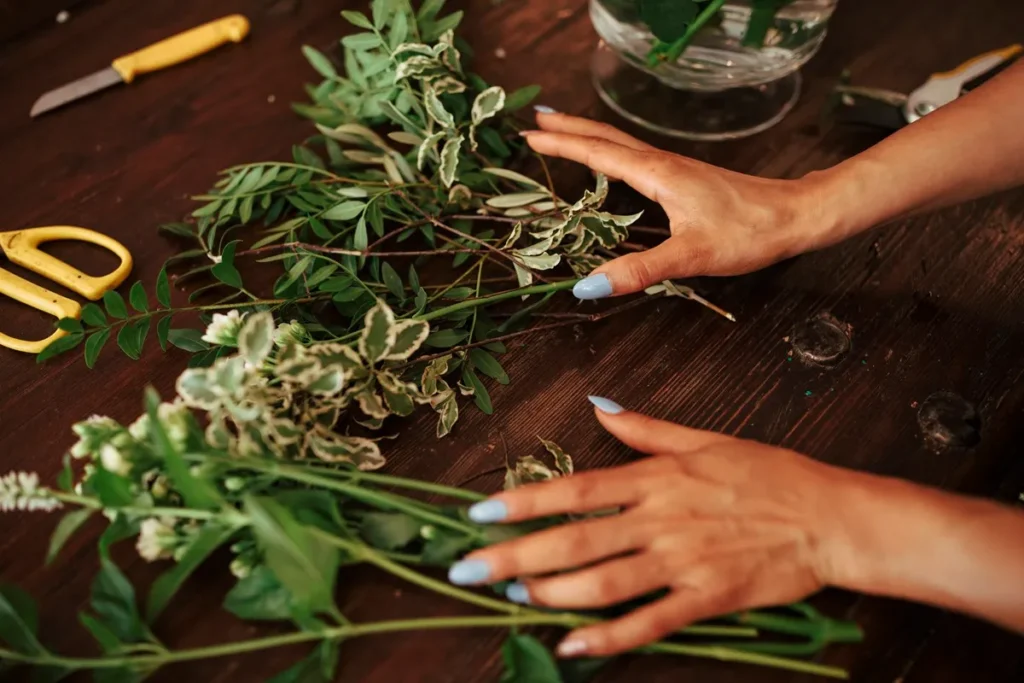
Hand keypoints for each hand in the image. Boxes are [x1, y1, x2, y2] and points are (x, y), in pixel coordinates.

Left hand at [448, 397, 865, 657]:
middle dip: (514, 554)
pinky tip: (571, 646)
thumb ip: (647, 429)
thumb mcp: (706, 439)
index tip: (480, 511)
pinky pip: (648, 622)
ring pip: (602, 582)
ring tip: (511, 594)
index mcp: (657, 478)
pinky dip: (608, 638)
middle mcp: (660, 519)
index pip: (576, 488)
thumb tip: (601, 407)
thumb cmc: (770, 474)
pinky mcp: (705, 598)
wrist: (829, 517)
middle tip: (467, 568)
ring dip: (550, 592)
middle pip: (575, 538)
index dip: (524, 500)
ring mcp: (682, 562)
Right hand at [521, 111, 834, 298]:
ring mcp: (675, 168)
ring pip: (621, 144)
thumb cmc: (749, 232)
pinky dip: (611, 152)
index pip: (597, 153)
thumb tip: (588, 286)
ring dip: (588, 137)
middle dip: (568, 129)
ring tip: (563, 133)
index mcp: (656, 174)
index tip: (529, 136)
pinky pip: (636, 157)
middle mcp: (662, 164)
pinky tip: (612, 163)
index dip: (562, 144)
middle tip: (535, 122)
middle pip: (606, 138)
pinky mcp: (686, 178)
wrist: (795, 215)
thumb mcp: (690, 256)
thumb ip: (638, 271)